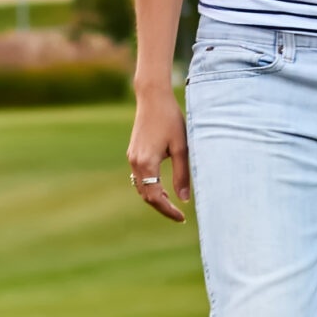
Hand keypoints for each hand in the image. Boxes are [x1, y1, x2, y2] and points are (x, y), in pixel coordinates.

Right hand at [126, 82, 190, 222]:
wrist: (153, 98)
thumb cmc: (171, 120)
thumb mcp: (182, 147)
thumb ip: (182, 174)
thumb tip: (184, 199)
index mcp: (147, 163)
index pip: (155, 197)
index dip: (168, 211)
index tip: (182, 218)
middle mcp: (135, 162)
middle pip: (146, 196)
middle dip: (162, 207)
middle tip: (179, 215)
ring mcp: (132, 157)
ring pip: (141, 187)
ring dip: (155, 198)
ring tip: (173, 203)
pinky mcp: (133, 153)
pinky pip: (139, 178)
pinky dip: (150, 187)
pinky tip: (164, 188)